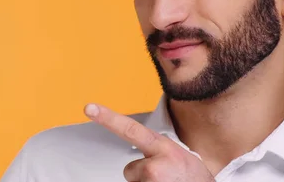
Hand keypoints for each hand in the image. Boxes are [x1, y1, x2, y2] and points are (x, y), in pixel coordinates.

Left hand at [84, 103, 214, 181]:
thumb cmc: (194, 179)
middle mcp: (155, 164)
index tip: (89, 109)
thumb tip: (142, 155)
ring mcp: (152, 181)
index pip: (130, 129)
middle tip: (165, 179)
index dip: (108, 118)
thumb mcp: (180, 156)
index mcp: (163, 148)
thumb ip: (158, 151)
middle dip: (143, 175)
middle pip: (130, 169)